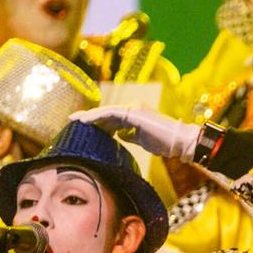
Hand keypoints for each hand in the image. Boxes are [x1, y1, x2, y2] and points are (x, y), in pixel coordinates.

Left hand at [71, 103, 200, 160]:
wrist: (179, 140)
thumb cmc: (164, 143)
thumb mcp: (142, 140)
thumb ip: (130, 135)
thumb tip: (119, 135)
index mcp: (135, 115)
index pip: (112, 118)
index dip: (97, 121)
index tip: (83, 126)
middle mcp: (133, 109)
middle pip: (106, 113)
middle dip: (90, 117)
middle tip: (73, 120)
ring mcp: (133, 109)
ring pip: (106, 111)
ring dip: (90, 116)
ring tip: (76, 119)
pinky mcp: (133, 113)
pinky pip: (111, 113)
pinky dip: (98, 116)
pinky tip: (87, 121)